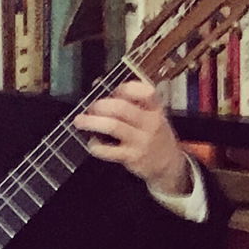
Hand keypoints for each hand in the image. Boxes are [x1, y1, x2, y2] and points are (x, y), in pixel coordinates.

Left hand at [74, 81, 191, 193]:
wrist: (169, 164)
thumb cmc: (155, 134)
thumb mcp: (152, 116)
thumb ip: (131, 102)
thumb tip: (97, 83)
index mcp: (155, 109)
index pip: (146, 92)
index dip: (127, 88)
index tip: (114, 91)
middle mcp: (150, 123)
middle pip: (122, 108)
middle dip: (101, 105)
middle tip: (91, 108)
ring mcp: (141, 141)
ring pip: (113, 126)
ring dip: (92, 122)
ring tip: (80, 121)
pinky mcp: (132, 157)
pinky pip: (109, 150)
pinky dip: (96, 146)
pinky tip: (92, 143)